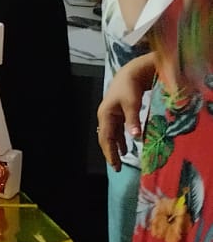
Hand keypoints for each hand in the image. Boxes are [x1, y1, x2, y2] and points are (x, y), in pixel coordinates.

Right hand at [97, 53, 155, 169]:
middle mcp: (105, 116)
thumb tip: (136, 138)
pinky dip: (120, 140)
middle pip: (105, 138)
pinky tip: (126, 148)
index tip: (115, 165)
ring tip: (120, 161)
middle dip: (110, 153)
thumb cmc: (130, 87)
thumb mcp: (132, 103)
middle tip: (117, 168)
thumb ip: (133, 120)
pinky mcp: (118, 114)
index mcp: (105, 114)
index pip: (105, 138)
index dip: (110, 152)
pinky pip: (116, 131)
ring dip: (115, 148)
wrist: (131, 73)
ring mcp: (111, 115)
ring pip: (111, 136)